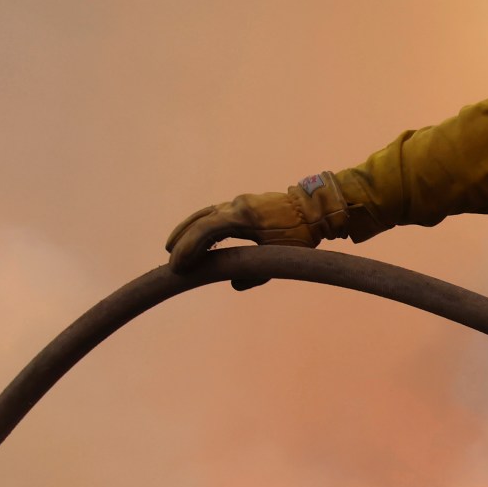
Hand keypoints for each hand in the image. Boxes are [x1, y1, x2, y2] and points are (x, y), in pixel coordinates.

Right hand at [164, 190, 321, 269]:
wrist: (317, 209)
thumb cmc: (301, 234)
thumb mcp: (279, 256)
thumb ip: (256, 271)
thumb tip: (233, 283)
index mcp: (244, 216)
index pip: (207, 230)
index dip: (189, 247)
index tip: (177, 265)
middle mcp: (237, 206)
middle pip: (201, 221)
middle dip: (183, 242)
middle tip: (171, 262)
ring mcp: (239, 203)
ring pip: (205, 215)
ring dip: (188, 231)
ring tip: (173, 249)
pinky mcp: (243, 206)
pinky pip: (215, 215)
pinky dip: (201, 227)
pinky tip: (195, 238)